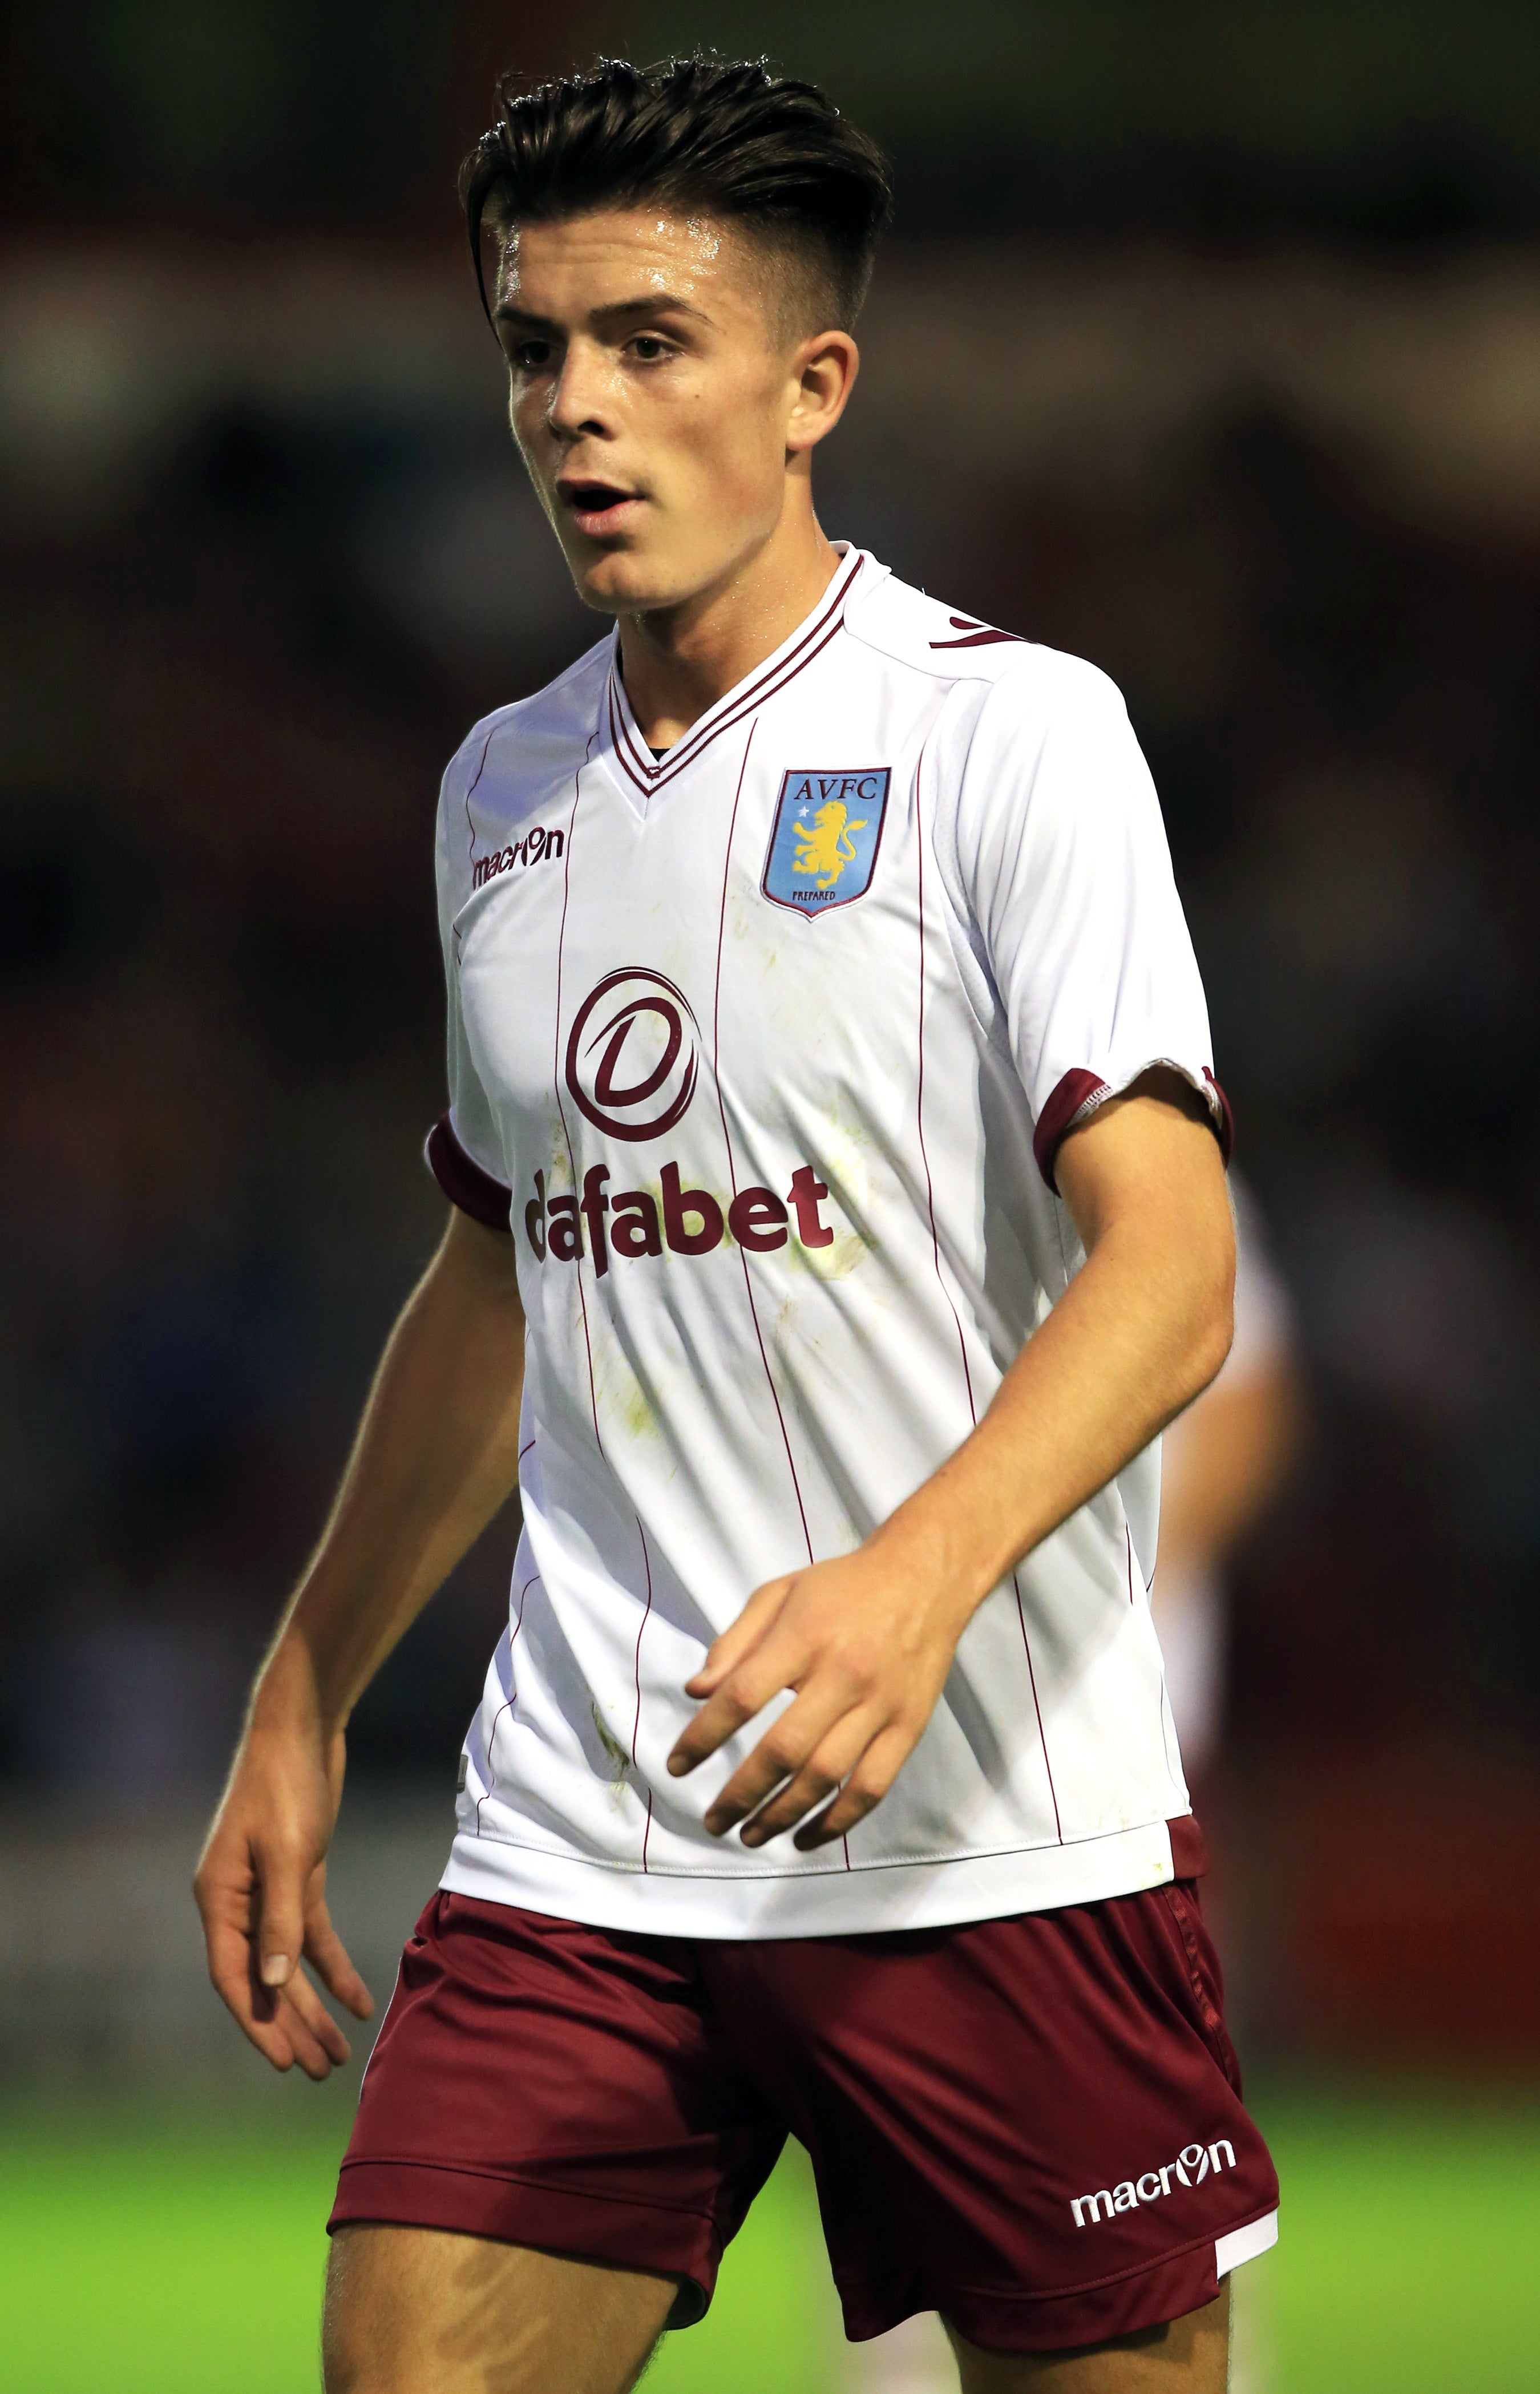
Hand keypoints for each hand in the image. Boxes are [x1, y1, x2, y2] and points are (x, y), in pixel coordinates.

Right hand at [193, 1706, 372, 2077]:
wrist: (302, 1727)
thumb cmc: (286, 1785)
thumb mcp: (287, 1853)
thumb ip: (281, 1919)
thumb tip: (274, 1985)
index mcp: (219, 1898)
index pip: (234, 1977)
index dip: (257, 2023)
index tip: (283, 2063)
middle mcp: (237, 1901)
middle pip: (263, 1979)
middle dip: (290, 2026)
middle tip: (318, 2072)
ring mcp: (268, 1890)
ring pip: (289, 1963)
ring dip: (312, 2005)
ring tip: (337, 2052)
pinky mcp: (299, 1876)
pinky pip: (312, 1934)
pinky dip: (332, 1967)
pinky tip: (357, 2000)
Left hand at [665, 1540, 972, 1848]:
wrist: (925, 1578)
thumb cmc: (842, 1587)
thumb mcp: (779, 1593)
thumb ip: (734, 1642)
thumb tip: (696, 1691)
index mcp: (804, 1637)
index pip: (742, 1697)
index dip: (703, 1737)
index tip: (677, 1765)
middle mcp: (843, 1674)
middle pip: (783, 1750)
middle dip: (740, 1794)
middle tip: (712, 1820)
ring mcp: (880, 1705)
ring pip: (826, 1777)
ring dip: (782, 1816)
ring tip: (750, 1835)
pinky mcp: (909, 1726)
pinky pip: (872, 1787)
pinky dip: (838, 1822)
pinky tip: (806, 1838)